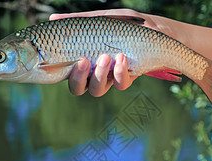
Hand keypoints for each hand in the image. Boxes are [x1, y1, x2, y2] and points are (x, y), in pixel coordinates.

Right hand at [49, 9, 175, 96]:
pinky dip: (119, 72)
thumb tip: (52, 20)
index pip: (67, 73)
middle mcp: (96, 72)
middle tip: (84, 61)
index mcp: (86, 59)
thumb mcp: (103, 19)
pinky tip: (121, 58)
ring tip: (106, 57)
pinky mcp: (128, 78)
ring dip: (99, 75)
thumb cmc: (128, 24)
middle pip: (78, 88)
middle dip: (78, 78)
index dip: (63, 73)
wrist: (159, 29)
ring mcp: (112, 77)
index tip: (68, 59)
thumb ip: (79, 21)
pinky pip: (120, 84)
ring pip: (97, 90)